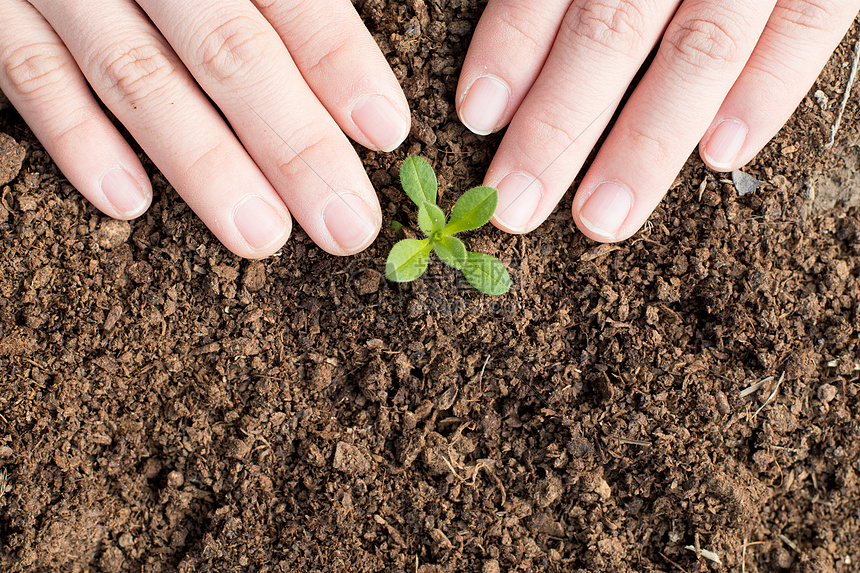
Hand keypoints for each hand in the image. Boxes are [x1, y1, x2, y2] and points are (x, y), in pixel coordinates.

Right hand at [0, 0, 409, 257]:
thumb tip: (348, 45)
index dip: (338, 62)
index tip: (385, 130)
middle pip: (228, 53)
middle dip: (294, 146)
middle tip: (346, 225)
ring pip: (138, 77)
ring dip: (203, 166)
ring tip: (263, 238)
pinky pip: (27, 71)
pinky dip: (75, 139)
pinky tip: (128, 202)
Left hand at [457, 0, 858, 241]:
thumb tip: (510, 46)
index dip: (513, 46)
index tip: (478, 116)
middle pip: (613, 32)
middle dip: (559, 127)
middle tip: (517, 203)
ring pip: (701, 51)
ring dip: (646, 144)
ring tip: (601, 218)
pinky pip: (807, 30)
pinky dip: (767, 94)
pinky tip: (719, 158)